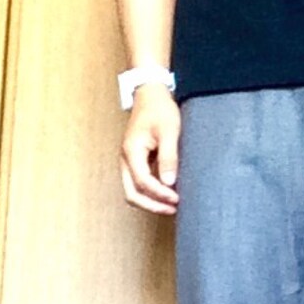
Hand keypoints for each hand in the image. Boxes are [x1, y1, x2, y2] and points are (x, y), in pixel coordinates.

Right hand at [120, 83, 180, 214]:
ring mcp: (129, 160)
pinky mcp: (136, 160)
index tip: (177, 199)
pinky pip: (139, 182)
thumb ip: (168, 157)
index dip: (159, 194)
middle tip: (173, 209)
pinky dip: (152, 191)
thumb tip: (169, 183)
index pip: (142, 182)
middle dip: (152, 205)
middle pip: (132, 193)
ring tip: (172, 205)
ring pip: (134, 190)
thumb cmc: (160, 109)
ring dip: (151, 200)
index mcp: (131, 151)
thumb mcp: (169, 132)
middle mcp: (126, 159)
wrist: (151, 94)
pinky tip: (169, 192)